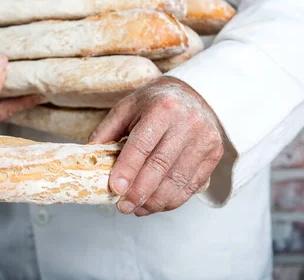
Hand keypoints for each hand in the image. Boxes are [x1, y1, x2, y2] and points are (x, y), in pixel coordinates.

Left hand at [89, 77, 223, 215]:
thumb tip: (89, 158)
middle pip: (161, 166)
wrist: (194, 94)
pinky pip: (192, 185)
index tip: (114, 188)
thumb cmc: (154, 103)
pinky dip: (172, 200)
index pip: (142, 144)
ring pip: (177, 180)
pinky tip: (155, 204)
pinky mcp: (214, 154)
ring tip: (137, 209)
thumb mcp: (127, 108)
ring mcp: (204, 139)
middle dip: (139, 192)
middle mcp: (187, 122)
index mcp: (163, 108)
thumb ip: (107, 131)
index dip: (128, 169)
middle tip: (123, 207)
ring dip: (155, 201)